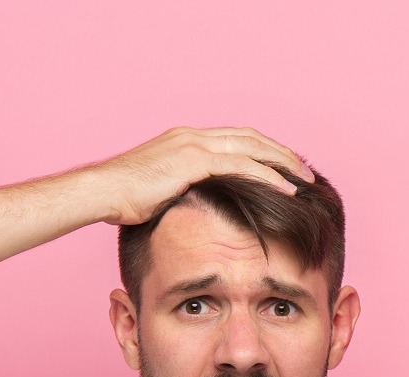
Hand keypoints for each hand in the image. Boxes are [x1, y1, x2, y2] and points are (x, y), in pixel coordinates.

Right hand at [85, 126, 315, 226]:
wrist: (102, 192)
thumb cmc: (123, 199)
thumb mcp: (160, 191)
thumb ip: (183, 190)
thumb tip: (198, 208)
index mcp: (186, 141)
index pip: (236, 140)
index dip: (263, 152)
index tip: (284, 168)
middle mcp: (193, 136)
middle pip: (250, 138)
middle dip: (280, 153)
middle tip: (305, 170)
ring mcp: (194, 145)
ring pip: (252, 147)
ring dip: (282, 162)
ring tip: (305, 179)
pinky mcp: (193, 160)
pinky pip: (241, 165)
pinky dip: (267, 176)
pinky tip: (286, 188)